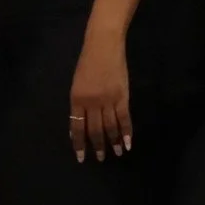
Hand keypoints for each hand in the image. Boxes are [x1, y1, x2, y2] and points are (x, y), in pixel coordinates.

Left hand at [69, 32, 131, 161]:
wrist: (103, 46)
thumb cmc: (88, 63)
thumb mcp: (77, 84)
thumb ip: (79, 105)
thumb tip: (79, 126)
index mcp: (76, 99)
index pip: (77, 127)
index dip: (79, 144)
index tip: (80, 157)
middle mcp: (91, 103)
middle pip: (94, 130)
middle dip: (97, 146)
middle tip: (100, 158)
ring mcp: (107, 100)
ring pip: (110, 127)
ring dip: (113, 142)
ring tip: (116, 153)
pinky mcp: (122, 97)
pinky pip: (124, 119)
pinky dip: (127, 132)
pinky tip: (128, 143)